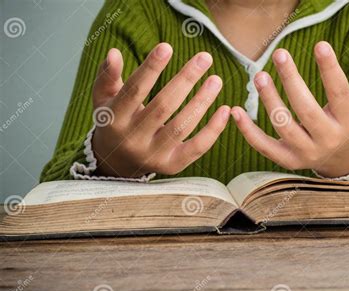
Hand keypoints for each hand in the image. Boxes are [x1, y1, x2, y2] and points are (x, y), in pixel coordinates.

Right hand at [91, 43, 229, 177]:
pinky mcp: (171, 166)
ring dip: (202, 101)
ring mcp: (153, 155)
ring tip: (216, 80)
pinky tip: (225, 109)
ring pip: (182, 126)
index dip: (151, 69)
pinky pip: (197, 147)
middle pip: (163, 106)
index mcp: (113, 119)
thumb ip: (108, 76)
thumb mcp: (103, 99)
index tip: (167, 47)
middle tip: (205, 57)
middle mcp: (133, 139)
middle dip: (185, 80)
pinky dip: (213, 130)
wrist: (116, 163)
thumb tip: (114, 52)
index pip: (134, 90)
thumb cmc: (113, 122)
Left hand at [230, 41, 348, 176]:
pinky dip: (248, 131)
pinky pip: (264, 147)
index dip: (330, 70)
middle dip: (292, 81)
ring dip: (269, 100)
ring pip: (283, 126)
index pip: (339, 94)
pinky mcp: (287, 160)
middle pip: (306, 110)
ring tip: (259, 75)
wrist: (341, 158)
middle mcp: (326, 139)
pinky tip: (235, 112)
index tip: (320, 45)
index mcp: (348, 122)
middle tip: (280, 54)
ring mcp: (305, 152)